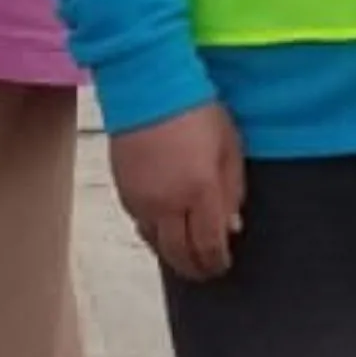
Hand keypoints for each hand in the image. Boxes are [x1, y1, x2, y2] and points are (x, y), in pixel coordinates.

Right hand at [112, 104, 248, 281]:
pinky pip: (140, 223)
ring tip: (186, 255)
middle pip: (179, 255)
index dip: (217, 262)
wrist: (147, 85)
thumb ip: (232, 190)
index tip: (223, 265)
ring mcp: (141, 199)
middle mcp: (168, 203)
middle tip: (206, 271)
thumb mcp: (230, 147)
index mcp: (200, 191)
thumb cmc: (197, 110)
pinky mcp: (123, 190)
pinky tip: (165, 229)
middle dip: (195, 268)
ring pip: (155, 244)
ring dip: (172, 254)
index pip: (209, 246)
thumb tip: (232, 227)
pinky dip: (154, 233)